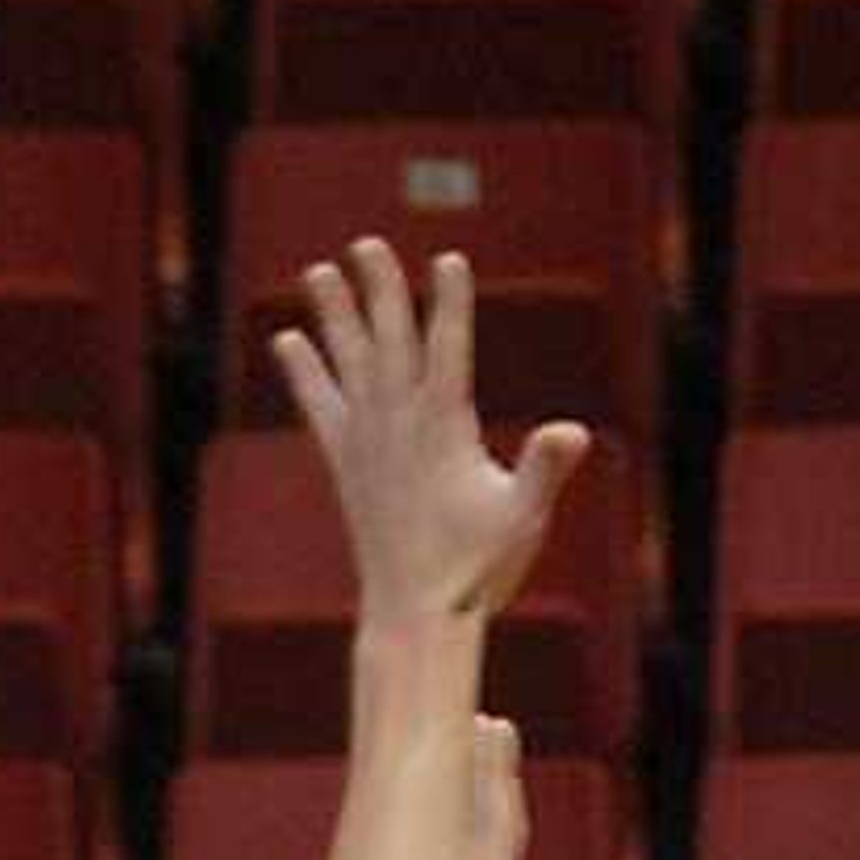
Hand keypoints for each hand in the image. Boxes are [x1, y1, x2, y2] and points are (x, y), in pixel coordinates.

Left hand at [271, 237, 588, 628]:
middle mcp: (398, 425)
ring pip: (348, 363)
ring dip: (334, 315)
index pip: (449, 349)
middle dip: (380, 290)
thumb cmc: (477, 569)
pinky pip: (320, 406)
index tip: (449, 261)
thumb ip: (545, 469)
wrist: (414, 615)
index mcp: (444, 428)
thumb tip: (573, 432)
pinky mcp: (346, 465)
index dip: (450, 303)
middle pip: (389, 340)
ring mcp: (368, 443)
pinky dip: (305, 372)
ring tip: (317, 271)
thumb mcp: (522, 517)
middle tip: (366, 244)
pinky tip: (287, 340)